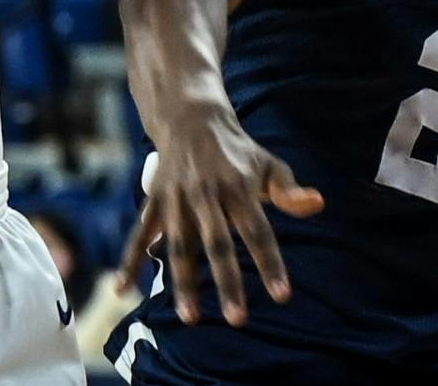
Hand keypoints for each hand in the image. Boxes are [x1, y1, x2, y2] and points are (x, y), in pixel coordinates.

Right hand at [116, 113, 323, 326]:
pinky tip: (120, 289)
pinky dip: (129, 261)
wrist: (190, 118)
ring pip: (180, 245)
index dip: (270, 263)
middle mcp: (206, 194)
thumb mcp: (267, 164)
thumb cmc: (237, 151)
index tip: (282, 296)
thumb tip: (317, 204)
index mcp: (238, 186)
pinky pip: (139, 233)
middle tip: (237, 320)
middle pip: (218, 244)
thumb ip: (289, 190)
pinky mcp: (155, 200)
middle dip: (227, 283)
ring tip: (191, 318)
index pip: (258, 231)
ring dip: (184, 282)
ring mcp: (176, 198)